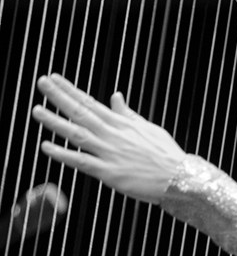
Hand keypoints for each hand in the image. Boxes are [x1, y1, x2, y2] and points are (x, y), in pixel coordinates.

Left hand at [31, 74, 186, 203]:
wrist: (179, 177)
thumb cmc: (166, 153)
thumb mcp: (148, 128)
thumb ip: (127, 114)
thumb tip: (116, 96)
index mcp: (122, 123)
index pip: (90, 102)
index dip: (70, 90)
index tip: (54, 79)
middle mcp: (113, 134)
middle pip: (81, 112)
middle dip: (59, 97)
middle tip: (42, 83)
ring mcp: (110, 152)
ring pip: (77, 134)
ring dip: (55, 122)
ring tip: (37, 111)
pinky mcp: (109, 172)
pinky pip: (82, 161)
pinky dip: (63, 154)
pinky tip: (46, 146)